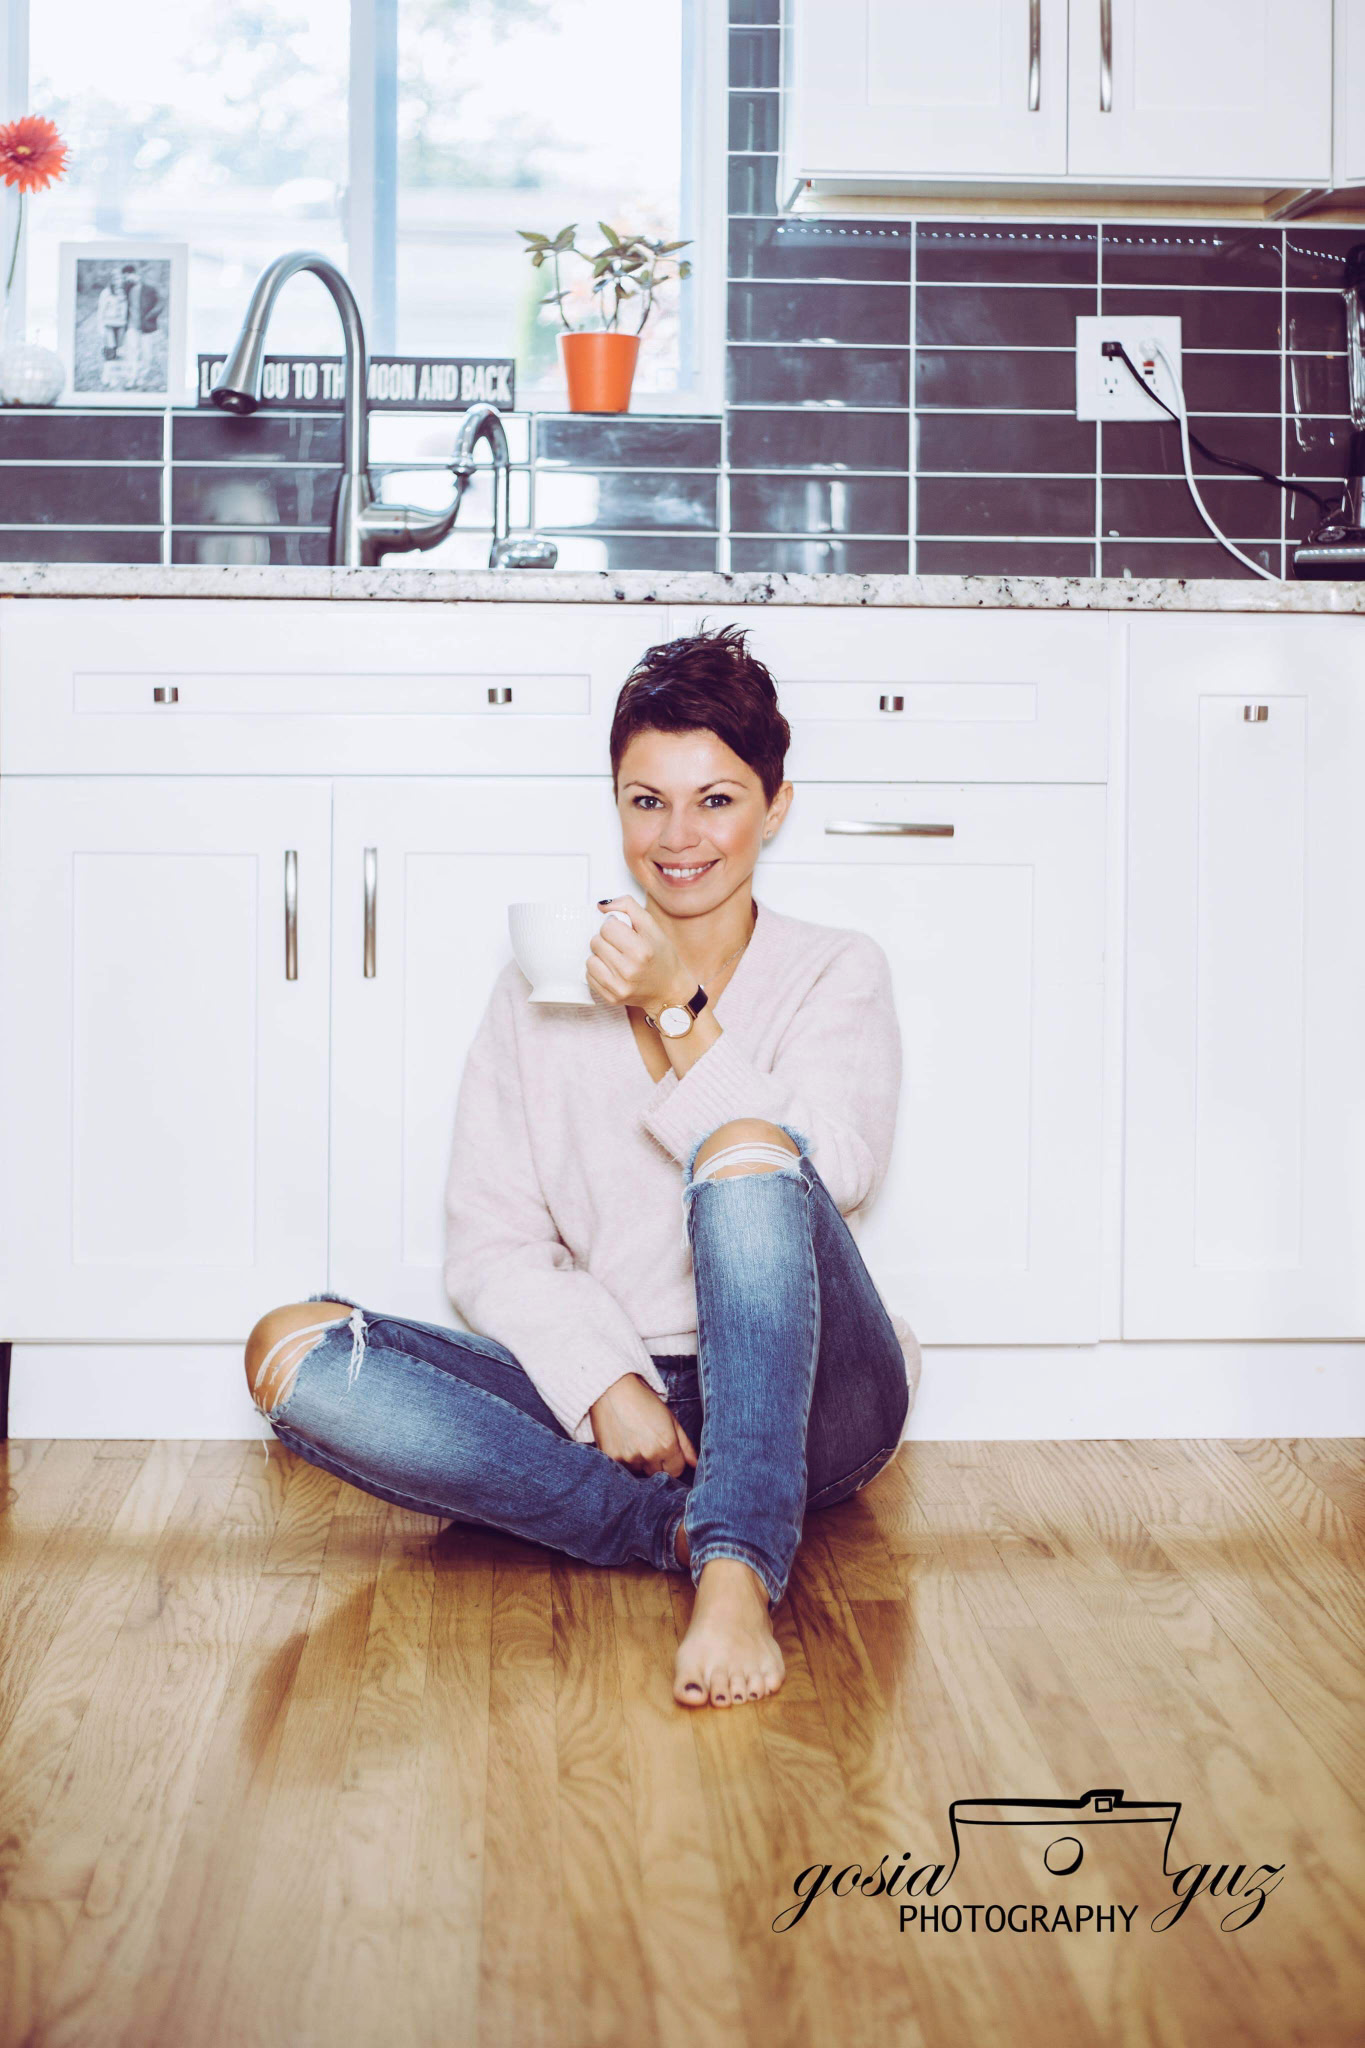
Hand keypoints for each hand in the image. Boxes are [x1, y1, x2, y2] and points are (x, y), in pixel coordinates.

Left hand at [587, 896, 689, 1015]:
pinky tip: (612, 971)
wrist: (669, 989)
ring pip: (590, 959)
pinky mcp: (611, 998)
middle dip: (606, 940)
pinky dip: (598, 970)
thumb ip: (628, 906)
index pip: (607, 926)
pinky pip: (589, 976)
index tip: (624, 932)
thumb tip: (601, 905)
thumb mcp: (652, 926)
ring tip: (615, 958)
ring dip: (600, 956)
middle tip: (620, 946)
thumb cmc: (661, 956)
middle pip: (596, 942)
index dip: (614, 926)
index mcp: (642, 950)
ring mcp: (619, 987)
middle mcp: (629, 971)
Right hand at [588, 1372, 698, 1479]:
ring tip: (635, 1440)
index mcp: (666, 1445)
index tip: (667, 1451)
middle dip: (657, 1463)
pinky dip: (625, 1459)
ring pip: (640, 1471)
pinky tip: (623, 1441)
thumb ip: (685, 1445)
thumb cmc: (644, 1402)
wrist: (613, 1389)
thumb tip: (695, 1464)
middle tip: (649, 1443)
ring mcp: (629, 1457)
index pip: (676, 1471)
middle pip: (658, 1473)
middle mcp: (649, 1454)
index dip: (674, 1462)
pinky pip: (623, 1468)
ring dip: (640, 1462)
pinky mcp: (612, 1457)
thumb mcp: (670, 1419)